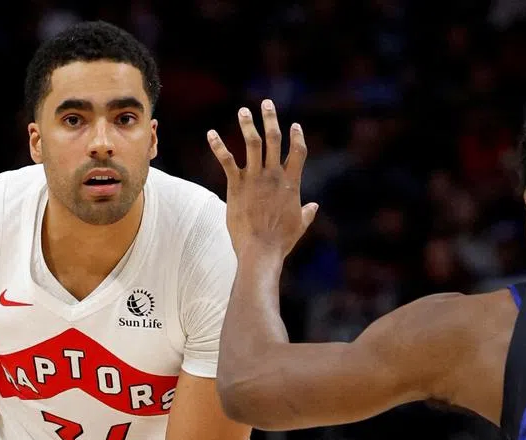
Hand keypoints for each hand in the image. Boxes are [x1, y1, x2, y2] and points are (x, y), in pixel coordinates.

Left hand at [207, 99, 317, 259]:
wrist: (260, 250)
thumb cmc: (281, 241)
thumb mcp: (299, 225)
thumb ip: (307, 213)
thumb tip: (314, 207)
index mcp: (291, 183)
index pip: (298, 151)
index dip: (297, 136)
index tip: (294, 125)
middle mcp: (274, 175)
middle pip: (274, 139)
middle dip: (271, 118)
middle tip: (266, 103)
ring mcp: (255, 178)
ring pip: (252, 143)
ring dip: (248, 124)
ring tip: (243, 110)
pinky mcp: (236, 185)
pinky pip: (226, 160)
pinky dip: (218, 145)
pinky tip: (210, 133)